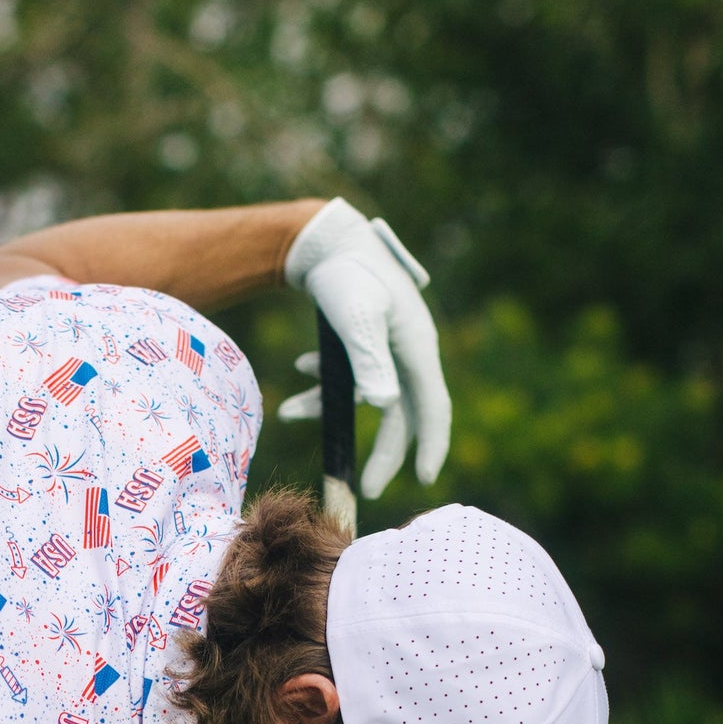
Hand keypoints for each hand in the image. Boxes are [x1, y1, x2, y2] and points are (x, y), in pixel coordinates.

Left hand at [278, 198, 450, 497]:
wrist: (323, 237)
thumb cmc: (343, 276)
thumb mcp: (354, 319)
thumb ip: (368, 363)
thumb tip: (385, 406)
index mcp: (417, 348)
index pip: (432, 408)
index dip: (430, 447)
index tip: (424, 481)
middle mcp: (408, 349)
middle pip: (402, 412)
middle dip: (381, 449)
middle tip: (364, 486)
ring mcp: (387, 343)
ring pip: (367, 393)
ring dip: (329, 405)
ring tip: (290, 412)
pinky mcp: (365, 335)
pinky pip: (350, 372)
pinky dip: (323, 379)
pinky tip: (300, 369)